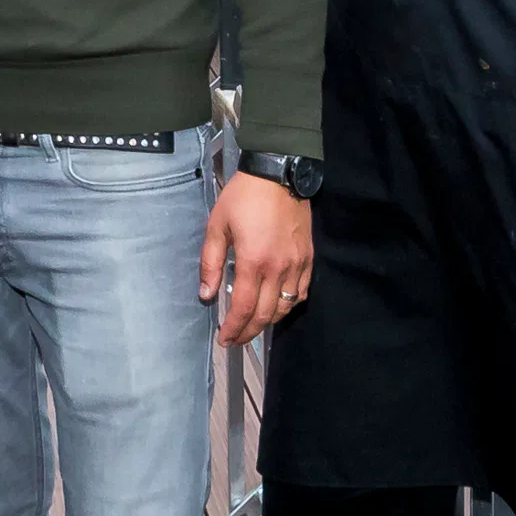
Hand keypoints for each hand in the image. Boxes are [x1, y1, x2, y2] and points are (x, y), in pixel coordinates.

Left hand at [201, 171, 314, 347]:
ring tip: (253, 326)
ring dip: (269, 322)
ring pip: (286, 307)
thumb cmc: (243, 198)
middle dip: (249, 332)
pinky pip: (302, 292)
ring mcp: (297, 264)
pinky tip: (277, 307)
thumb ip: (211, 263)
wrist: (278, 175)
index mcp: (254, 262)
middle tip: (235, 339)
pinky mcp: (308, 258)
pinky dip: (289, 305)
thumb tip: (206, 294)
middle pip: (266, 314)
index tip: (224, 339)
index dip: (233, 328)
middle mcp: (279, 269)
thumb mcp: (216, 226)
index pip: (244, 308)